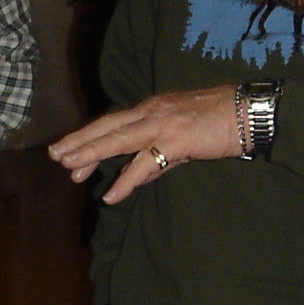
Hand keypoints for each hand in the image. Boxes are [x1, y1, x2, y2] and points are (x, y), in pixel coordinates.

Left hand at [47, 86, 240, 204]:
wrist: (248, 112)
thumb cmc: (219, 122)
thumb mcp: (181, 136)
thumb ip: (157, 155)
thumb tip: (135, 175)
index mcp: (151, 109)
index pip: (112, 122)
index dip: (88, 136)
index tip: (67, 151)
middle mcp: (151, 112)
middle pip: (107, 127)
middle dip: (79, 141)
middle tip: (55, 155)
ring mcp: (162, 125)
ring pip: (118, 140)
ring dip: (91, 154)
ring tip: (70, 169)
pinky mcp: (176, 140)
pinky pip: (145, 163)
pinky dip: (126, 180)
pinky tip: (111, 196)